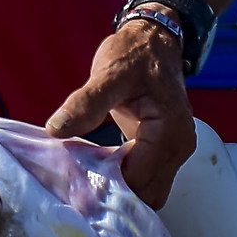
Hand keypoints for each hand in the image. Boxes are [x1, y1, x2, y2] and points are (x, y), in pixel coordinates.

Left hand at [44, 19, 194, 209]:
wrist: (154, 40)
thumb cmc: (134, 54)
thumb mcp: (108, 74)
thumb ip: (86, 102)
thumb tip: (56, 129)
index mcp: (170, 132)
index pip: (138, 180)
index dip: (106, 188)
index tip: (73, 189)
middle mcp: (179, 148)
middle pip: (147, 194)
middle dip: (113, 197)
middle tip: (75, 194)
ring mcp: (175, 152)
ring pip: (148, 192)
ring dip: (119, 194)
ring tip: (83, 188)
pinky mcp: (164, 153)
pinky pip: (146, 180)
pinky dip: (124, 184)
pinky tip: (96, 177)